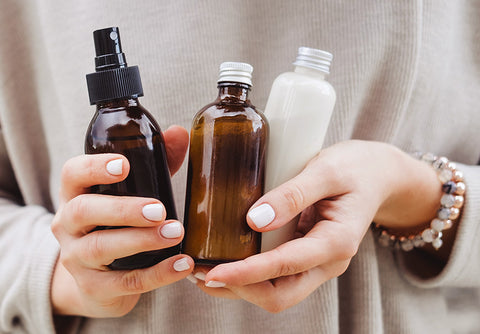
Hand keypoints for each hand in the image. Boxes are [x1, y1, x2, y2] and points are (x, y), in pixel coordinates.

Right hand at [51, 125, 193, 317]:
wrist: (99, 280)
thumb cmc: (116, 224)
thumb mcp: (130, 192)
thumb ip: (154, 163)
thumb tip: (180, 133)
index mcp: (76, 194)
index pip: (72, 174)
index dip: (94, 167)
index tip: (124, 165)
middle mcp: (68, 225)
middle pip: (83, 211)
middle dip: (122, 209)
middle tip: (159, 209)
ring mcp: (77, 258)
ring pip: (100, 248)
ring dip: (141, 240)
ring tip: (175, 233)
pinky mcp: (94, 288)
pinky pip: (124, 282)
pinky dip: (157, 274)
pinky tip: (182, 264)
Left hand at [193, 140, 443, 311]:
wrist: (378, 175)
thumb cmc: (356, 168)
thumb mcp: (327, 170)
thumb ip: (294, 194)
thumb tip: (254, 219)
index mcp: (337, 242)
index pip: (285, 267)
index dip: (246, 274)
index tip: (212, 272)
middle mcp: (328, 262)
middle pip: (280, 295)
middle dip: (238, 289)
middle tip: (200, 273)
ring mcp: (318, 262)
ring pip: (276, 291)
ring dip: (240, 286)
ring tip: (203, 270)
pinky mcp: (307, 256)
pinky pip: (277, 276)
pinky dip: (250, 274)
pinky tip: (226, 259)